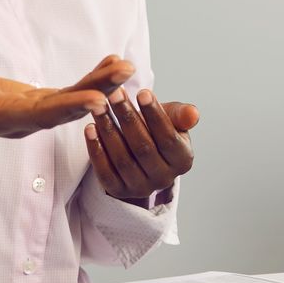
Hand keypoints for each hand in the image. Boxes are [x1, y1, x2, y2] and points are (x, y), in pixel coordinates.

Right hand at [0, 52, 133, 187]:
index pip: (39, 116)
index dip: (69, 108)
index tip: (98, 99)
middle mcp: (21, 122)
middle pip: (64, 111)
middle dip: (96, 94)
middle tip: (125, 75)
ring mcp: (32, 115)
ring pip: (71, 103)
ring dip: (101, 86)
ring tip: (126, 66)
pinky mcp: (38, 104)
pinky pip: (69, 94)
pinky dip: (91, 81)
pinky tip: (112, 65)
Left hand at [85, 88, 198, 204]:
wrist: (139, 151)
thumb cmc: (157, 129)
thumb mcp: (172, 119)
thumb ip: (181, 115)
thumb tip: (193, 115)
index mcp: (182, 161)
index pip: (168, 138)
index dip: (155, 115)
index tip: (142, 91)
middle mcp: (164, 179)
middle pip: (143, 148)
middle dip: (128, 118)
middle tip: (115, 94)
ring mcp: (141, 188)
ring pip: (123, 159)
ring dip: (109, 131)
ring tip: (98, 107)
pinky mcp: (119, 191)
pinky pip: (105, 171)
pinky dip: (96, 149)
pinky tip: (90, 128)